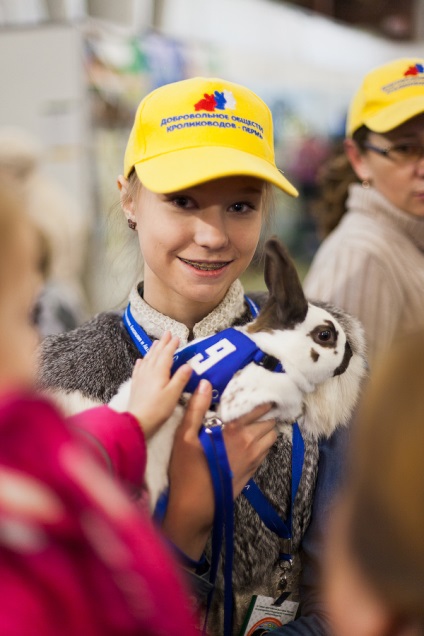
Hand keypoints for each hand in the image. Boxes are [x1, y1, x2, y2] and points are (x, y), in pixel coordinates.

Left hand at [127, 332, 191, 438]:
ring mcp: (141, 377)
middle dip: (162, 343)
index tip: (177, 337)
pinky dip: (141, 362)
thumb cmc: (158, 408)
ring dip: (153, 349)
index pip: (166, 354)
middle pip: (156, 353)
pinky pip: (138, 368)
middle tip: (167, 333)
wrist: (138, 421)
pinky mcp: (136, 385)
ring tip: (156, 342)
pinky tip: (141, 360)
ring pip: (147, 359)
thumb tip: (187, 365)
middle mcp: (149, 371)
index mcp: (159, 371)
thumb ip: (180, 378)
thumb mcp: (174, 394)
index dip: (172, 345)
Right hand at [162, 385, 276, 560]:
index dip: (265, 398)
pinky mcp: (251, 473)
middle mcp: (249, 444)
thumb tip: (205, 383)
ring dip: (268, 428)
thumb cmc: (186, 471)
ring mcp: (253, 460)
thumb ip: (196, 408)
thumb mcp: (184, 437)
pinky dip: (264, 443)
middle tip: (263, 404)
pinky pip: (266, 452)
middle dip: (269, 412)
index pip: (257, 409)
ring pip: (272, 438)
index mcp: (234, 431)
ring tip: (260, 421)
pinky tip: (253, 440)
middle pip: (270, 423)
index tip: (267, 390)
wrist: (194, 508)